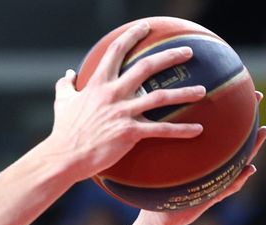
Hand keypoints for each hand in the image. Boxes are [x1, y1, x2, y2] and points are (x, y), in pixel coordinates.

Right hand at [48, 21, 207, 179]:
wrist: (64, 156)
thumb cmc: (64, 131)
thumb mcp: (62, 103)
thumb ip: (65, 85)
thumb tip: (68, 74)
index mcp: (98, 84)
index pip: (116, 51)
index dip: (132, 35)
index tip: (146, 27)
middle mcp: (114, 93)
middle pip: (147, 67)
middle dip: (170, 56)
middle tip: (188, 53)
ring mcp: (123, 112)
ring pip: (161, 97)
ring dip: (185, 93)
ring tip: (202, 90)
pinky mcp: (130, 133)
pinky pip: (161, 130)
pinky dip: (181, 130)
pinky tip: (198, 130)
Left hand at [141, 99, 265, 224]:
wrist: (158, 219)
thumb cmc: (155, 190)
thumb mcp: (153, 163)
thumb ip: (155, 144)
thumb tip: (141, 115)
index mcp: (197, 154)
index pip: (209, 125)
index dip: (217, 106)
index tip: (224, 83)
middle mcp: (210, 163)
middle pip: (229, 136)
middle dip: (242, 116)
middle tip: (256, 97)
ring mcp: (215, 180)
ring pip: (237, 159)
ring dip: (252, 146)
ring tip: (265, 130)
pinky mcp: (213, 197)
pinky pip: (229, 187)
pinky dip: (240, 179)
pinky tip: (251, 169)